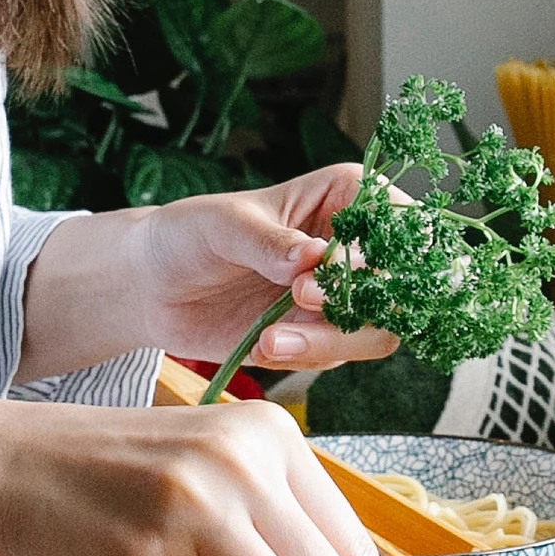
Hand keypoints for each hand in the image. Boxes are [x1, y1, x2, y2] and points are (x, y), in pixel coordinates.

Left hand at [132, 166, 400, 371]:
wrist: (154, 287)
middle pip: (401, 286)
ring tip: (272, 338)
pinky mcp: (320, 338)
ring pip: (376, 330)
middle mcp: (355, 248)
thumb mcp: (225, 226)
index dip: (381, 250)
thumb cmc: (190, 234)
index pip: (399, 223)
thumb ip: (271, 242)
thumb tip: (316, 258)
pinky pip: (335, 356)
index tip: (333, 267)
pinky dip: (304, 357)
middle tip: (299, 297)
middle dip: (357, 301)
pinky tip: (263, 346)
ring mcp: (341, 298)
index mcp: (346, 198)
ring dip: (330, 340)